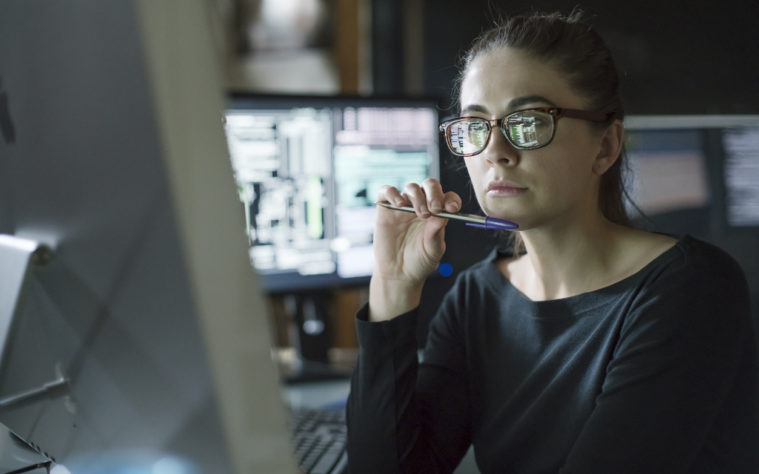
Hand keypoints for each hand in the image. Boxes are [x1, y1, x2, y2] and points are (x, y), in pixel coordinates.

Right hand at [369, 178, 460, 320]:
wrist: (398, 274)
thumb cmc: (419, 261)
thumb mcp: (433, 249)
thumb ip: (437, 232)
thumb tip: (444, 213)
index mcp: (438, 213)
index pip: (447, 197)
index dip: (451, 199)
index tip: (452, 208)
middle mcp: (422, 206)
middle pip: (430, 186)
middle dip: (434, 193)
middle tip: (435, 209)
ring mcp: (403, 206)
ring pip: (411, 187)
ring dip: (418, 197)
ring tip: (419, 214)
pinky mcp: (386, 209)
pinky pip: (387, 191)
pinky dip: (393, 193)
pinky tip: (399, 205)